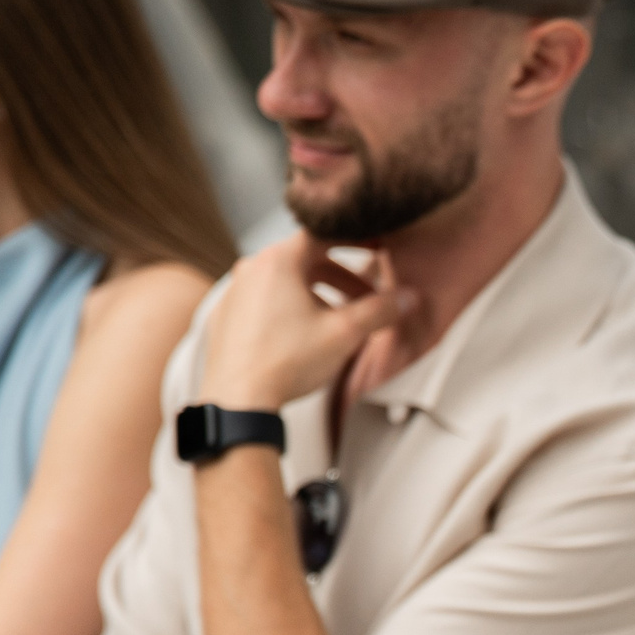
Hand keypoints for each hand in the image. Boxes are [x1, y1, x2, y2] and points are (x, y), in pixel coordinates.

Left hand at [197, 235, 416, 411]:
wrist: (238, 401)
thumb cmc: (285, 362)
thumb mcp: (344, 333)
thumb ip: (380, 311)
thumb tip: (407, 299)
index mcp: (278, 261)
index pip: (324, 233)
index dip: (357, 239)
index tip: (378, 246)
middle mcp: (252, 268)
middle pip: (307, 260)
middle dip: (343, 278)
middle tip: (368, 296)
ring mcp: (236, 292)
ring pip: (287, 282)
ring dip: (319, 294)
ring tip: (341, 320)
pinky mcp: (228, 316)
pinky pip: (267, 301)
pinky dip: (293, 308)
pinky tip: (308, 334)